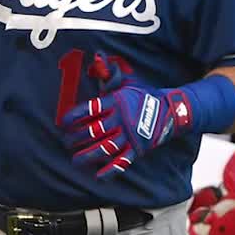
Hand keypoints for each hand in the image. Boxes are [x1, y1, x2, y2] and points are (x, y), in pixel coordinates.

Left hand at [60, 56, 194, 177]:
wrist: (171, 110)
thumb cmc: (143, 95)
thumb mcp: (126, 82)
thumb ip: (109, 74)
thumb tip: (97, 58)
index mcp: (116, 102)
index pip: (90, 109)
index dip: (73, 117)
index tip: (62, 123)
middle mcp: (122, 119)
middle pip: (94, 131)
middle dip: (76, 138)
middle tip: (65, 142)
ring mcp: (130, 135)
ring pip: (105, 147)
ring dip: (88, 155)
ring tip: (75, 160)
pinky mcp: (138, 149)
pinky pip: (122, 161)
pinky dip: (111, 170)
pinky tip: (98, 176)